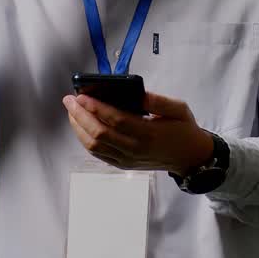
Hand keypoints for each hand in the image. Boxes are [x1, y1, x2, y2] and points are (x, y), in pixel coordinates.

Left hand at [62, 91, 214, 175]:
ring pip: (95, 146)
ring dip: (79, 128)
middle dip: (80, 115)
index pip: (115, 120)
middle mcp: (135, 149)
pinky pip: (99, 154)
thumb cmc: (183, 129)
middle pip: (99, 133)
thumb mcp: (178, 109)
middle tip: (69, 100)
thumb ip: (158, 101)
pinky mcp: (123, 165)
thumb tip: (137, 93)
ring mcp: (127, 159)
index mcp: (148, 133)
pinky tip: (80, 127)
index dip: (96, 107)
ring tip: (72, 112)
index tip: (81, 95)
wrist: (189, 157)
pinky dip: (85, 140)